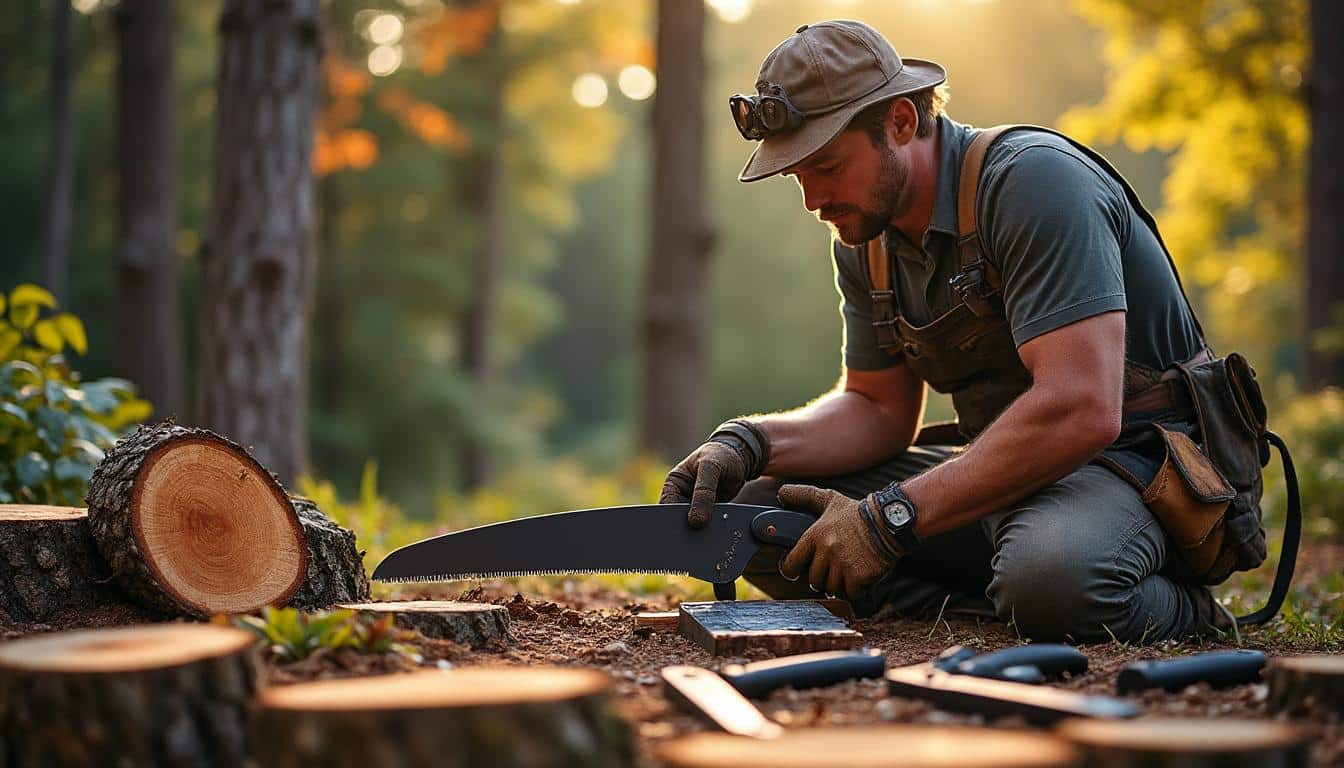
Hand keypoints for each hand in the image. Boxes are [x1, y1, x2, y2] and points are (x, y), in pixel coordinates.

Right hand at [660, 440, 751, 528]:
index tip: (685, 528)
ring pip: (692, 525)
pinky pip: (706, 525)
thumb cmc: (720, 456)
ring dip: (699, 531)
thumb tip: (695, 521)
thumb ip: (704, 492)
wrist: (738, 459)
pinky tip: (716, 531)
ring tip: (709, 532)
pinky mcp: (707, 513)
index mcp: (673, 484)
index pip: (666, 507)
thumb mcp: (711, 468)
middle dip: (686, 528)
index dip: (672, 520)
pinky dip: (710, 529)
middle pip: (677, 520)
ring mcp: (693, 506)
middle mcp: (680, 497)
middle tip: (697, 533)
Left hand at [778, 484, 894, 597]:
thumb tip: (782, 493)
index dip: (791, 570)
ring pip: (830, 588)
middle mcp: (826, 551)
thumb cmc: (858, 513)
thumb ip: (804, 496)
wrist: (889, 522)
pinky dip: (854, 592)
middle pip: (813, 580)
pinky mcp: (858, 576)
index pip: (792, 563)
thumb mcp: (830, 500)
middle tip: (831, 572)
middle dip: (821, 578)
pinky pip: (849, 594)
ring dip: (837, 586)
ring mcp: (842, 564)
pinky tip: (859, 582)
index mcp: (815, 535)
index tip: (796, 572)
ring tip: (846, 576)